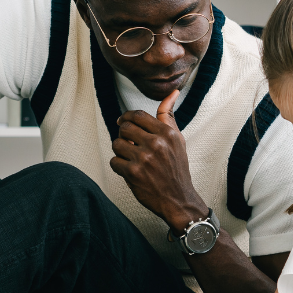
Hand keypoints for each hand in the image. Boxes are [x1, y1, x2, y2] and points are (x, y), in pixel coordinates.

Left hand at [110, 90, 206, 228]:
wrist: (178, 199)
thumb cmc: (177, 168)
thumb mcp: (178, 140)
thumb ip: (168, 117)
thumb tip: (172, 93)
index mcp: (167, 133)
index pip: (138, 115)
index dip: (126, 117)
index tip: (123, 122)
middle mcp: (156, 143)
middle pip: (124, 127)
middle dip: (123, 135)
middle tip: (128, 144)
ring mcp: (144, 158)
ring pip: (117, 144)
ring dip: (120, 151)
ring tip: (130, 158)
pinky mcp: (133, 173)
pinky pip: (114, 161)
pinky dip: (119, 166)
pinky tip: (130, 171)